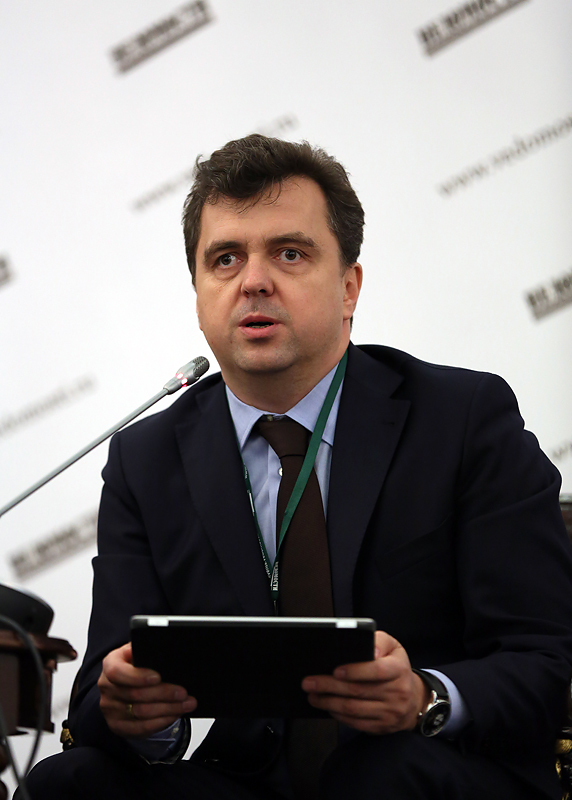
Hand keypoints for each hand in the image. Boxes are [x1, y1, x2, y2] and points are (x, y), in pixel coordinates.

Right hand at [98, 643, 196, 737]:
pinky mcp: (117, 725)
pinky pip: (140, 728)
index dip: (138, 676)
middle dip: (163, 694)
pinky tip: (174, 715)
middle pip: (134, 695)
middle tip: (183, 693)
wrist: (124, 682)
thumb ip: (147, 652)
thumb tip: (168, 653)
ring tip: (186, 704)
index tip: (158, 677)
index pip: (117, 672)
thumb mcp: (138, 651)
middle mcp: (106, 687)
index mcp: (110, 663)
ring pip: (141, 713)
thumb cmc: (135, 664)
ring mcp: (110, 709)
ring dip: (167, 709)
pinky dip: (160, 722)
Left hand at [301, 631, 429, 734]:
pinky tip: (327, 706)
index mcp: (399, 669)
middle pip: (358, 691)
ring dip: (329, 703)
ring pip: (354, 709)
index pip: (377, 671)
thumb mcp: (393, 647)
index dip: (355, 671)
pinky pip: (356, 723)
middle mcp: (397, 693)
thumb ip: (379, 641)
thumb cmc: (395, 667)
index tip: (335, 670)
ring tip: (312, 695)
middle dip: (329, 686)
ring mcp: (389, 712)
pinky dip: (338, 715)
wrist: (413, 699)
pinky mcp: (381, 726)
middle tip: (308, 682)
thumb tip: (369, 649)